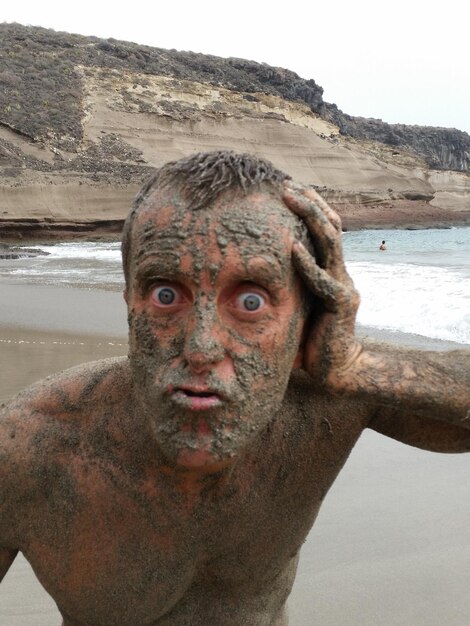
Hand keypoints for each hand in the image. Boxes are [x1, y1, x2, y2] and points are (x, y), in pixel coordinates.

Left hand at [282, 182, 361, 388]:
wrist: (334, 370)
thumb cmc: (308, 339)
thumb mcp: (295, 304)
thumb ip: (282, 285)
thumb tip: (244, 273)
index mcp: (328, 270)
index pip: (323, 230)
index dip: (310, 207)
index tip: (288, 188)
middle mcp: (339, 272)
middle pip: (329, 227)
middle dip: (310, 203)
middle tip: (288, 184)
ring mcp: (343, 286)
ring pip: (331, 243)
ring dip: (311, 217)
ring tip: (293, 198)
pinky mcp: (341, 305)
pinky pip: (323, 280)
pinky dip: (307, 262)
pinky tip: (292, 247)